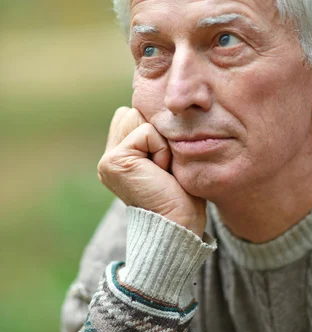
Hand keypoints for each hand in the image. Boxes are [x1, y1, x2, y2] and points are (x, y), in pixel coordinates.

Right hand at [97, 107, 205, 237]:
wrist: (180, 226)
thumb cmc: (182, 196)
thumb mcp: (169, 157)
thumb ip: (156, 134)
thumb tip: (164, 105)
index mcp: (120, 155)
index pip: (136, 114)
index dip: (159, 132)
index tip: (166, 166)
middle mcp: (109, 157)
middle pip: (136, 111)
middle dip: (158, 134)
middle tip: (164, 168)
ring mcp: (108, 159)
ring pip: (139, 117)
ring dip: (161, 141)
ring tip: (163, 170)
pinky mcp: (114, 161)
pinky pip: (146, 131)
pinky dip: (161, 149)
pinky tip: (160, 173)